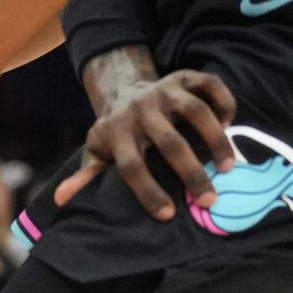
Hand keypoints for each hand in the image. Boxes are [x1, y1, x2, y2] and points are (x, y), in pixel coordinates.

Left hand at [53, 69, 236, 221]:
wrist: (123, 87)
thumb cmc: (115, 131)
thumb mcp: (96, 150)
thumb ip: (86, 175)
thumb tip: (61, 200)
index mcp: (116, 131)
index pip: (130, 165)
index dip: (147, 191)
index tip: (168, 215)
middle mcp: (140, 109)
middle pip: (168, 142)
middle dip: (190, 172)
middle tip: (209, 200)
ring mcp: (164, 90)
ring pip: (195, 111)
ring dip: (216, 139)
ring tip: (229, 167)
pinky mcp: (184, 76)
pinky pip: (210, 84)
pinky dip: (225, 103)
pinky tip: (231, 125)